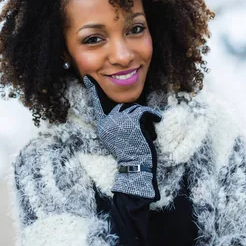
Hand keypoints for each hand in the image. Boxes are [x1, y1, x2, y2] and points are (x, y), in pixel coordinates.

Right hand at [83, 75, 161, 199]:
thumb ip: (113, 123)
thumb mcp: (114, 138)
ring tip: (146, 132)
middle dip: (133, 114)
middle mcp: (108, 121)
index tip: (88, 78)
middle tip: (140, 128)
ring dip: (143, 118)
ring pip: (134, 108)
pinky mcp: (133, 120)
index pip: (98, 104)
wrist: (135, 166)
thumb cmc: (129, 154)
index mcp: (102, 125)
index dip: (94, 91)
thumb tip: (121, 109)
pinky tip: (156, 120)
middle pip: (121, 105)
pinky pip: (144, 111)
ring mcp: (120, 120)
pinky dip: (153, 115)